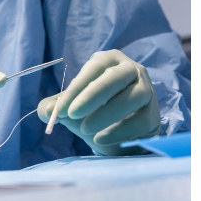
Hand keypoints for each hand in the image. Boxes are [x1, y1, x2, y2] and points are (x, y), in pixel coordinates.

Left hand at [37, 50, 159, 155]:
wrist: (118, 137)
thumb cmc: (93, 113)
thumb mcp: (70, 108)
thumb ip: (54, 107)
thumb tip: (47, 110)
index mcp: (109, 60)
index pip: (93, 69)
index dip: (76, 89)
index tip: (60, 110)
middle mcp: (131, 69)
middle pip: (115, 78)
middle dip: (92, 96)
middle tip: (71, 115)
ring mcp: (146, 90)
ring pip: (132, 97)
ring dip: (107, 114)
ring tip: (85, 130)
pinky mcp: (153, 113)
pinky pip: (140, 121)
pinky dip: (120, 131)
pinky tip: (100, 140)